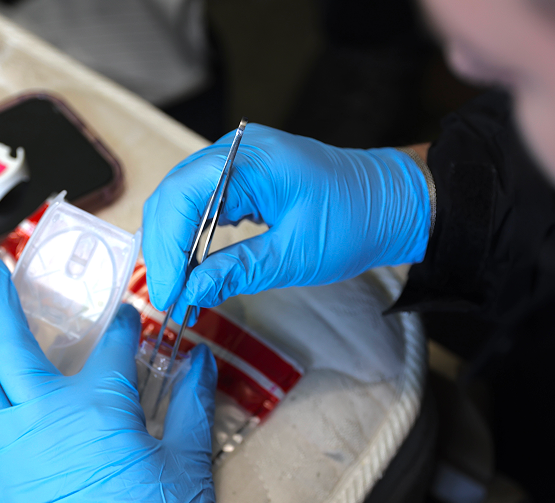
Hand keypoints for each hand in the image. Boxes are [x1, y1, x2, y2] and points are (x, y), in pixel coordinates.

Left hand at [0, 257, 219, 502]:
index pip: (108, 347)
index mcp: (96, 407)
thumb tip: (200, 362)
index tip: (128, 317)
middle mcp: (42, 420)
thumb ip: (192, 403)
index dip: (121, 327)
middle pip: (7, 343)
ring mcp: (12, 454)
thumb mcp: (190, 460)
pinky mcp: (0, 487)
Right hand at [142, 125, 431, 317]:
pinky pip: (198, 200)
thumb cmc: (356, 221)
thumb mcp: (297, 256)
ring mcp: (237, 159)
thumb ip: (238, 271)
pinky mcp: (241, 175)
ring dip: (171, 244)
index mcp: (255, 162)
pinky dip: (188, 234)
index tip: (168, 294)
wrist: (391, 202)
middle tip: (168, 298)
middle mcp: (238, 151)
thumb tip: (190, 292)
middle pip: (172, 196)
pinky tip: (189, 265)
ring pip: (179, 198)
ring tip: (175, 288)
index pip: (183, 198)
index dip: (167, 250)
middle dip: (163, 250)